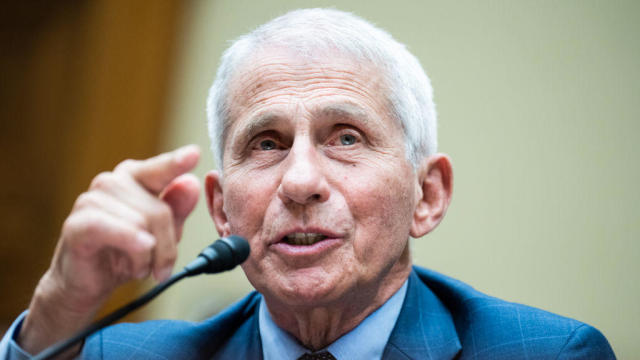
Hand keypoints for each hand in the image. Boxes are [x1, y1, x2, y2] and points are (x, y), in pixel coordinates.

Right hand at [18, 145, 200, 354]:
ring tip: (137, 266)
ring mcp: (91, 201)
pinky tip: (141, 249)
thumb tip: (191, 183)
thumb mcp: (163, 232)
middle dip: (166, 246)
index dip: (176, 162)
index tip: (194, 153)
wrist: (89, 284)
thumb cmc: (127, 252)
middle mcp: (111, 182)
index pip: (160, 169)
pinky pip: (112, 228)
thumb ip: (177, 208)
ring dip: (146, 256)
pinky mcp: (77, 224)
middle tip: (160, 268)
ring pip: (140, 223)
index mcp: (135, 178)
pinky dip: (131, 241)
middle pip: (159, 211)